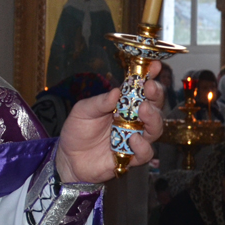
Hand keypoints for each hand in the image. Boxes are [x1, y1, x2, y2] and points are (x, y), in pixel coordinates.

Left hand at [56, 60, 164, 183]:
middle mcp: (133, 120)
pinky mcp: (132, 157)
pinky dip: (142, 146)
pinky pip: (146, 152)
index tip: (154, 66)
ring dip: (153, 118)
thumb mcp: (83, 111)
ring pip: (156, 128)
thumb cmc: (77, 130)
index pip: (140, 88)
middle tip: (150, 88)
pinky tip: (133, 139)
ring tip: (143, 110)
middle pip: (155, 106)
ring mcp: (135, 138)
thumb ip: (99, 102)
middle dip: (156, 95)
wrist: (69, 158)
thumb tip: (116, 91)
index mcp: (123, 104)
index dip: (149, 77)